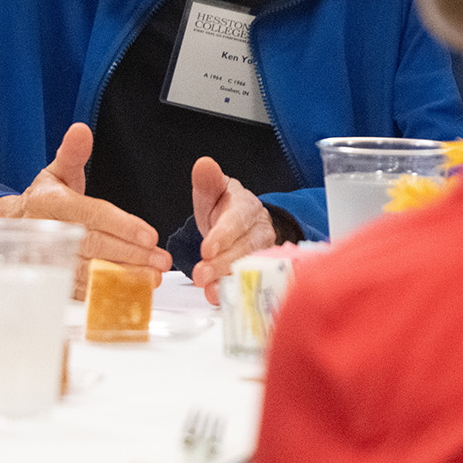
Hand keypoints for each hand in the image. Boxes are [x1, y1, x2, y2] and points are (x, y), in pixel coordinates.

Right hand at [0, 123, 168, 283]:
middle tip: (160, 260)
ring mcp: (51, 260)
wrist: (13, 230)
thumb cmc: (43, 201)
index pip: (93, 215)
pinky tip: (130, 292)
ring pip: (90, 272)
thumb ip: (72, 153)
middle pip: (95, 246)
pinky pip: (81, 291)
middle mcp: (51, 233)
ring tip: (151, 277)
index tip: (149, 235)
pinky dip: (106, 294)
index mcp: (53, 204)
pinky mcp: (54, 280)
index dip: (122, 226)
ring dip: (123, 276)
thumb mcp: (55, 172)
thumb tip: (81, 130)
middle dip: (131, 254)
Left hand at [189, 156, 283, 302]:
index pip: (236, 221)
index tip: (206, 248)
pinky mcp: (260, 271)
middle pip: (244, 249)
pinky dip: (234, 291)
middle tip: (200, 274)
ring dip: (228, 280)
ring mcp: (262, 253)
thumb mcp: (213, 190)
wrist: (240, 223)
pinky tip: (218, 298)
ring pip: (249, 268)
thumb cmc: (224, 206)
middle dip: (222, 263)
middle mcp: (260, 231)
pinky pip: (250, 282)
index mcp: (247, 207)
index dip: (223, 235)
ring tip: (209, 291)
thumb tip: (203, 164)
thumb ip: (207, 181)